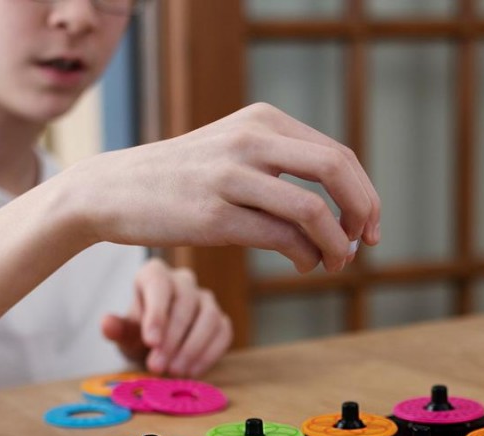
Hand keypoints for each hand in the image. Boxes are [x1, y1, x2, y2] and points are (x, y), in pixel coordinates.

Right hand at [77, 102, 380, 273]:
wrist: (114, 191)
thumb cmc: (185, 180)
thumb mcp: (236, 154)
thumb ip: (284, 166)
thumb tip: (343, 206)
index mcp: (262, 121)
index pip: (337, 155)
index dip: (365, 194)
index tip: (369, 227)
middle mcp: (250, 140)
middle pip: (335, 170)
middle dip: (362, 212)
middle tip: (363, 243)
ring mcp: (230, 177)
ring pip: (312, 210)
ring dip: (336, 244)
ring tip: (334, 263)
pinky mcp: (214, 216)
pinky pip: (281, 239)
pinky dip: (306, 257)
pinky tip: (306, 266)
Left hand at [100, 258, 232, 377]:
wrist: (159, 347)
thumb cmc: (140, 334)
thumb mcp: (124, 333)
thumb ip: (117, 329)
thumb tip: (107, 324)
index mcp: (155, 274)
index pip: (159, 285)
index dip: (157, 313)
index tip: (151, 342)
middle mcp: (184, 282)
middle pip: (185, 303)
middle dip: (173, 338)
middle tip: (158, 366)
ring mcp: (206, 300)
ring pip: (209, 317)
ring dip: (193, 348)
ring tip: (175, 371)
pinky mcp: (222, 320)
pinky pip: (223, 333)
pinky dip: (209, 354)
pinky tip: (192, 371)